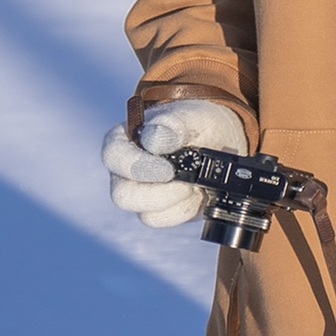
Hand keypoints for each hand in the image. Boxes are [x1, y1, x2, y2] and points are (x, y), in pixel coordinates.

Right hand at [102, 99, 248, 228]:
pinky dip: (187, 210)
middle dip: (159, 195)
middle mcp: (126, 173)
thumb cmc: (196, 123)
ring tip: (196, 184)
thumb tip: (154, 141)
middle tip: (186, 184)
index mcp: (122, 142)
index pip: (114, 157)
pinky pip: (169, 220)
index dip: (139, 167)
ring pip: (147, 215)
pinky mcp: (163, 212)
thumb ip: (171, 124)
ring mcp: (143, 196)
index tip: (169, 169)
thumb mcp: (190, 116)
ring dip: (178, 202)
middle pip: (123, 197)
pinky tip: (199, 193)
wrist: (221, 141)